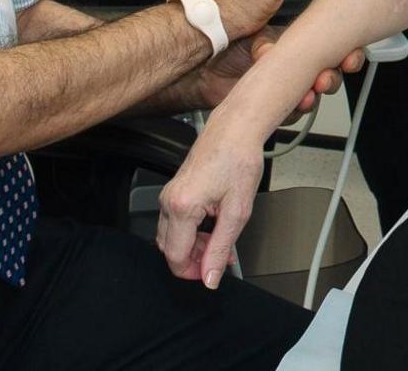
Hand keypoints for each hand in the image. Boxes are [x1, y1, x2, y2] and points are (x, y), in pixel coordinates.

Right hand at [156, 124, 265, 288]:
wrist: (235, 131)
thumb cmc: (238, 161)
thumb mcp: (237, 212)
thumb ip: (220, 248)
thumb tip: (210, 277)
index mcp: (182, 207)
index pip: (175, 257)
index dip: (193, 273)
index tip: (211, 273)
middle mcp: (169, 201)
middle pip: (170, 249)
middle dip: (194, 260)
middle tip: (219, 258)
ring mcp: (168, 195)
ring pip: (171, 237)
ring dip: (193, 247)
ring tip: (220, 242)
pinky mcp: (173, 191)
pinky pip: (174, 222)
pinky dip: (191, 232)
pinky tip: (212, 228)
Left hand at [195, 31, 365, 113]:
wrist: (201, 70)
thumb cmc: (225, 43)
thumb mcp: (260, 32)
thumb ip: (281, 39)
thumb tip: (294, 44)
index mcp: (296, 39)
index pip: (331, 42)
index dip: (346, 48)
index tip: (352, 52)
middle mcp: (294, 62)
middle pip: (330, 68)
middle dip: (338, 72)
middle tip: (338, 69)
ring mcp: (286, 84)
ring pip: (317, 91)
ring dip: (320, 90)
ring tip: (315, 88)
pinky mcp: (277, 105)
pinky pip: (298, 110)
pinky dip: (300, 108)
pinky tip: (300, 101)